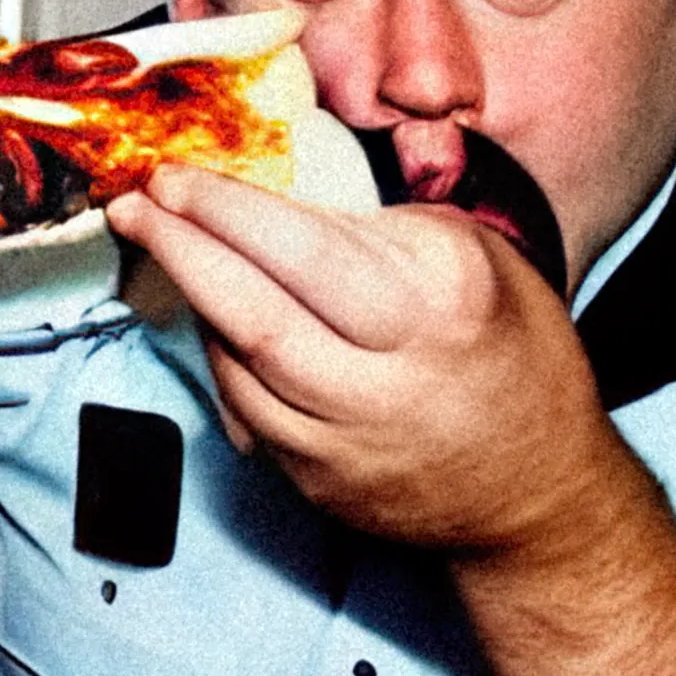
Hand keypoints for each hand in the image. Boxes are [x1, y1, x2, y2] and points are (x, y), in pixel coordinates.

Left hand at [106, 166, 622, 556]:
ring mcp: (355, 440)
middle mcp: (398, 376)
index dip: (226, 208)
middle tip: (133, 204)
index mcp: (444, 300)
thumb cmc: (508, 353)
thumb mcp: (480, 258)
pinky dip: (218, 357)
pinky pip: (244, 410)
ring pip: (238, 364)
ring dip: (187, 298)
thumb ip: (382, 225)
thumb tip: (275, 188)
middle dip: (180, 248)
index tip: (175, 175)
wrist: (541, 500)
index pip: (309, 245)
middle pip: (258, 309)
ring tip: (156, 243)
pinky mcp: (323, 486)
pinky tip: (206, 313)